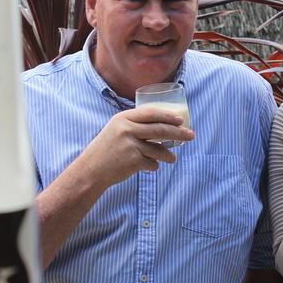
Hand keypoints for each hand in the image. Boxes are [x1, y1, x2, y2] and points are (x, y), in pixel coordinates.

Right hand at [80, 105, 194, 186]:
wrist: (91, 170)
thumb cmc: (107, 149)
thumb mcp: (116, 129)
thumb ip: (135, 124)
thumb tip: (163, 123)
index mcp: (123, 118)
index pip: (150, 113)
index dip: (168, 115)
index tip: (181, 119)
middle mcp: (126, 129)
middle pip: (159, 129)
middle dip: (178, 133)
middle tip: (190, 135)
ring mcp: (130, 145)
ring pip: (159, 149)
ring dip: (168, 155)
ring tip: (172, 159)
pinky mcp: (133, 161)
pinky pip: (152, 163)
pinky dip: (153, 166)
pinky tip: (148, 166)